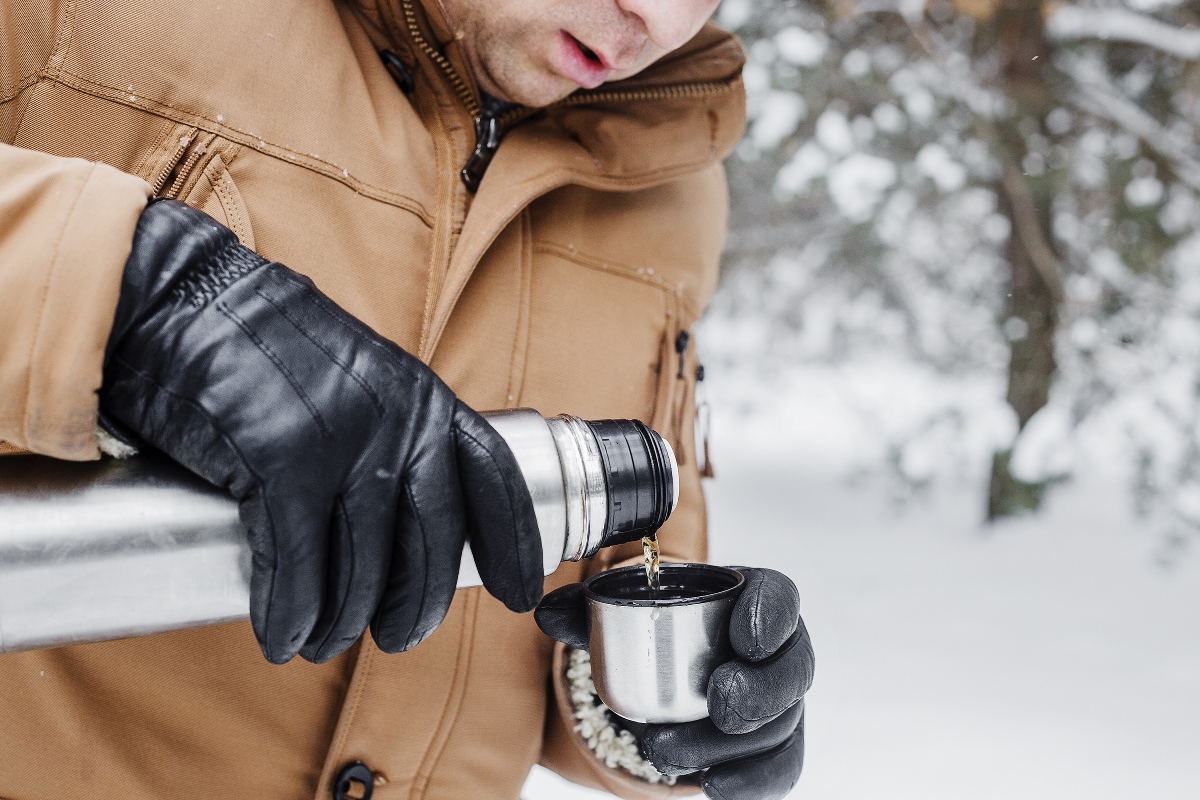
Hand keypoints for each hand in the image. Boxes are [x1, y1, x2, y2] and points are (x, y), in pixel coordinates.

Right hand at [100, 199, 543, 663]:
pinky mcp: (282, 462)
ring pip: (364, 569)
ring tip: (321, 641)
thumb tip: (406, 517)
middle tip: (397, 637)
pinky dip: (288, 615)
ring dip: (342, 623)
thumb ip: (395, 431)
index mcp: (426, 398)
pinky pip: (298, 569)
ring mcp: (345, 441)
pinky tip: (280, 636)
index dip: (514, 543)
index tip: (520, 593)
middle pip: (431, 544)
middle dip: (418, 606)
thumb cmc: (266, 347)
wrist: (183, 300)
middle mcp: (399, 421)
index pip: (494, 480)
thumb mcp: (362, 376)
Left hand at [536, 567, 811, 799]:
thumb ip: (586, 608)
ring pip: (780, 726)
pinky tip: (714, 788)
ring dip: (726, 744)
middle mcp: (777, 650)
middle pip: (794, 668)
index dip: (771, 615)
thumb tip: (548, 613)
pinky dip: (751, 782)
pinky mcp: (775, 748)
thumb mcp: (622, 612)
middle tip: (718, 701)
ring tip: (664, 750)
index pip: (780, 596)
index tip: (743, 637)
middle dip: (760, 689)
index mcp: (751, 598)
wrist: (667, 677)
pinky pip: (780, 770)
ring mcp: (782, 703)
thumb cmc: (657, 631)